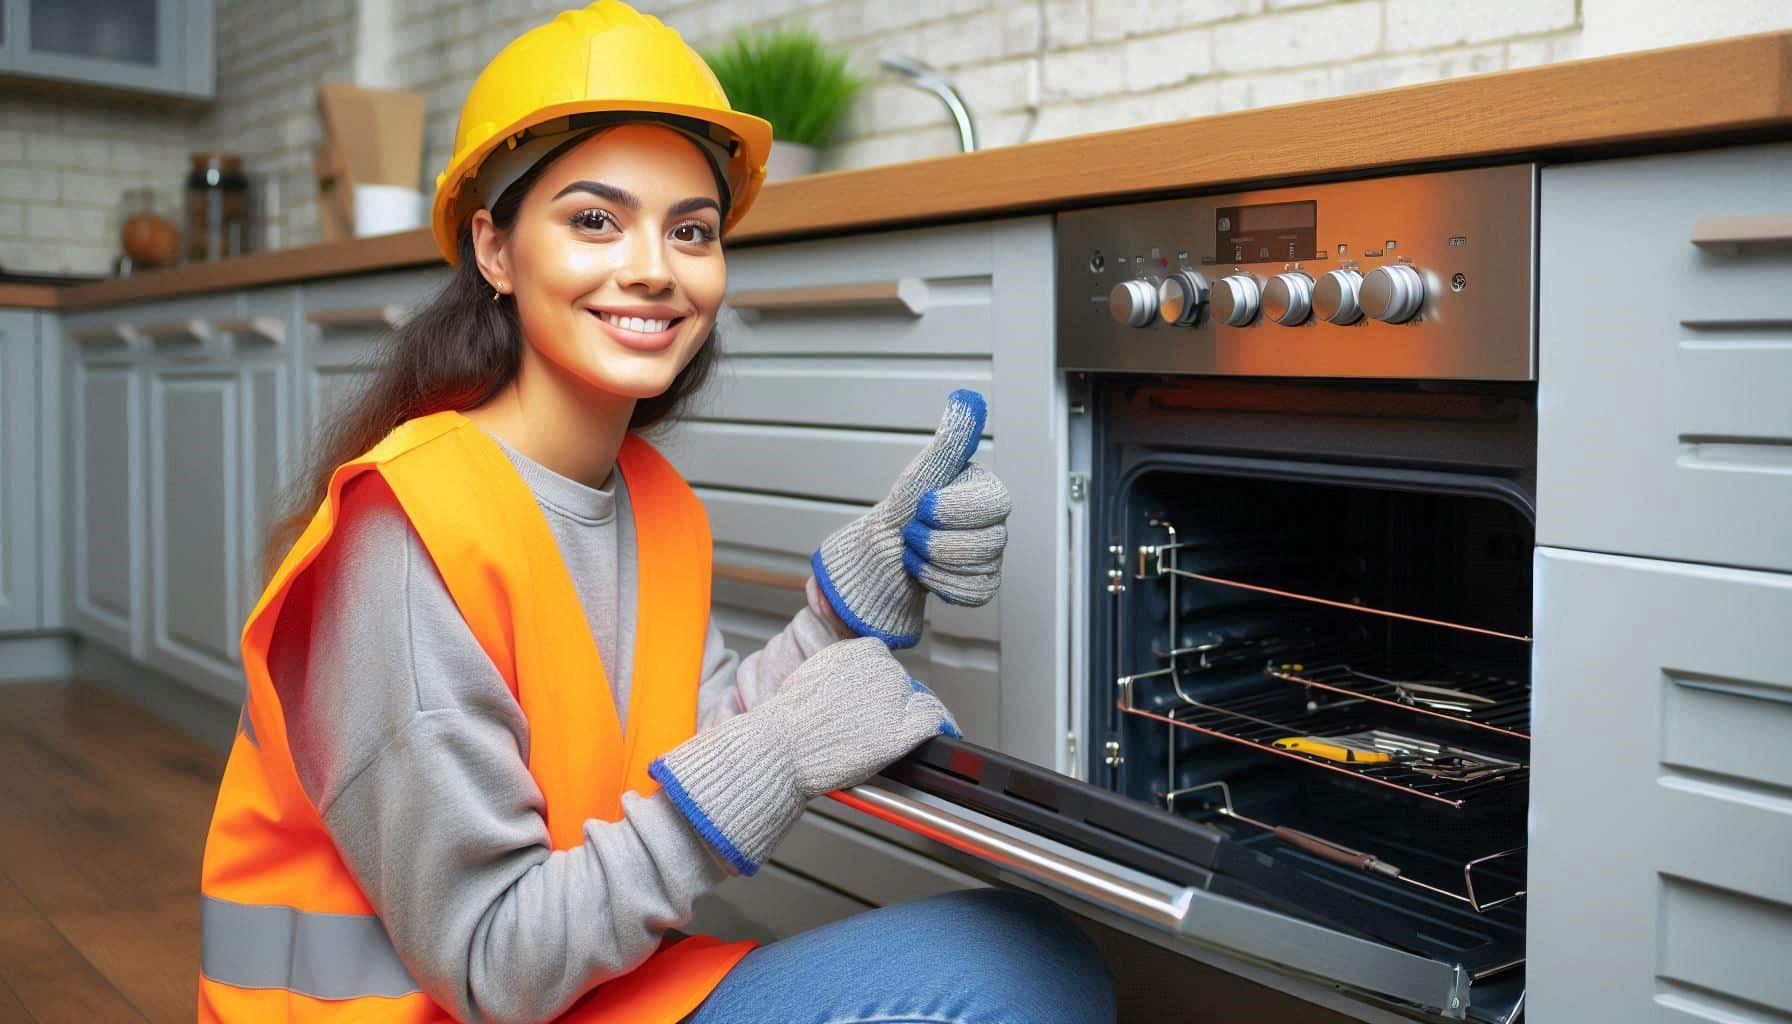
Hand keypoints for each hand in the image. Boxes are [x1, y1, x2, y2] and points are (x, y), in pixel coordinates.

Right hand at [649, 638, 956, 873]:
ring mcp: (895, 696)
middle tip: (872, 728)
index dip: (881, 689)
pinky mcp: (903, 728)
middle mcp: (881, 667)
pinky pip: (936, 720)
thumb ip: (842, 675)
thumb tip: (858, 688)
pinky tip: (943, 736)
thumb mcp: (814, 678)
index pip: (884, 665)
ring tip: (885, 738)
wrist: (778, 747)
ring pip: (919, 701)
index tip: (875, 704)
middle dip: (893, 704)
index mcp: (859, 651)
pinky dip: (943, 727)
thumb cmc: (788, 723)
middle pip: (903, 684)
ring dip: (910, 718)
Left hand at [812, 390, 1010, 647]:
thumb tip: (966, 401)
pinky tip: (924, 571)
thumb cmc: (906, 507)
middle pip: (985, 542)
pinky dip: (939, 584)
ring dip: (932, 562)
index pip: (995, 502)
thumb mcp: (923, 472)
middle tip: (912, 531)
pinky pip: (972, 592)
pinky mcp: (981, 585)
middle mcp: (996, 524)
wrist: (885, 548)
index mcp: (986, 492)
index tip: (924, 506)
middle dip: (937, 540)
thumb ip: (949, 442)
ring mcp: (992, 557)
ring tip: (914, 549)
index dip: (955, 508)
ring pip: (977, 569)